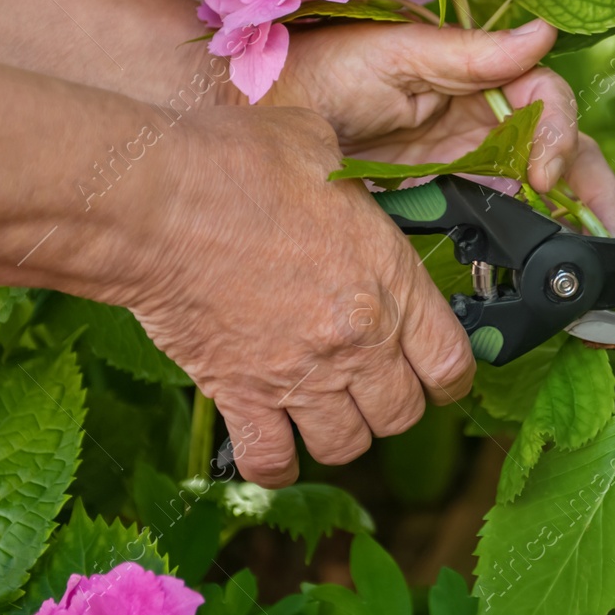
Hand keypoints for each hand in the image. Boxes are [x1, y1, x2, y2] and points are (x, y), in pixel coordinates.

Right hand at [117, 105, 473, 486]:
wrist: (162, 201)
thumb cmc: (240, 164)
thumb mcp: (323, 151)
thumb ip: (350, 184)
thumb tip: (341, 177)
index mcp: (391, 280)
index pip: (452, 364)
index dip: (449, 374)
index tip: (436, 372)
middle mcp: (357, 340)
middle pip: (402, 414)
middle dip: (392, 403)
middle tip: (370, 382)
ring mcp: (300, 375)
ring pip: (346, 446)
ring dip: (339, 432)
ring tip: (323, 407)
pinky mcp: (241, 395)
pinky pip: (272, 463)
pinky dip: (275, 462)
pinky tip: (273, 439)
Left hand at [266, 19, 614, 234]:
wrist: (257, 111)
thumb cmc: (320, 69)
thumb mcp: (396, 54)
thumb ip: (470, 54)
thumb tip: (544, 35)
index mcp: (476, 75)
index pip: (542, 100)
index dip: (556, 133)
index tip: (544, 174)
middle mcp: (480, 114)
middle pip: (556, 143)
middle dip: (589, 182)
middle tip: (605, 226)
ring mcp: (465, 155)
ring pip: (538, 182)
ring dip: (569, 212)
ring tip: (588, 249)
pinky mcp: (445, 192)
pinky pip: (498, 212)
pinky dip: (525, 234)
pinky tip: (537, 260)